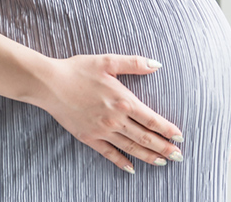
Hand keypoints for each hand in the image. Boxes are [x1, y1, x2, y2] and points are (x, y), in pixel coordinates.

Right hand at [40, 54, 183, 173]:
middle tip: (179, 156)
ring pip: (131, 148)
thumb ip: (134, 63)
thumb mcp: (108, 61)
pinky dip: (122, 162)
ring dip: (149, 156)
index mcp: (123, 100)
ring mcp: (102, 131)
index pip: (151, 119)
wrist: (50, 84)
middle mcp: (115, 119)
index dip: (167, 129)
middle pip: (145, 137)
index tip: (180, 137)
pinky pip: (109, 154)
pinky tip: (132, 168)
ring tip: (162, 163)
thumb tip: (157, 65)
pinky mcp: (89, 138)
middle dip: (164, 148)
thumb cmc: (79, 70)